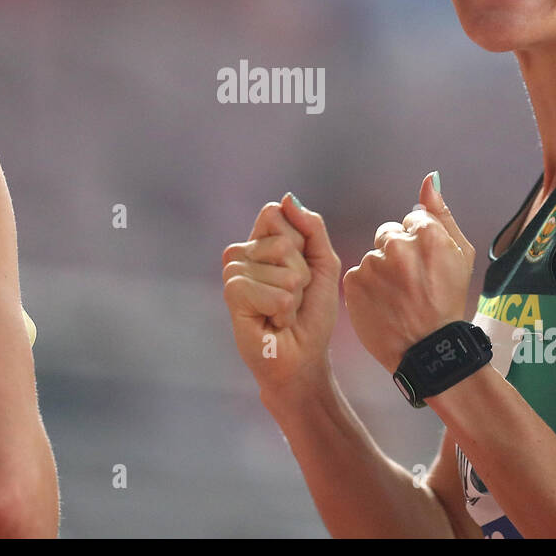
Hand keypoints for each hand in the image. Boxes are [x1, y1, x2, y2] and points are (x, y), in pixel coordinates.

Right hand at [222, 193, 341, 396]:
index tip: (302, 269)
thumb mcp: (323, 264)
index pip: (275, 213)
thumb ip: (311, 228)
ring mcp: (234, 274)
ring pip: (281, 268)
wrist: (302, 357)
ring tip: (283, 311)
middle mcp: (242, 253)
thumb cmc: (312, 313)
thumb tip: (286, 198)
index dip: (300, 242)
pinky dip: (283, 310)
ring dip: (294, 296)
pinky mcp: (232, 296)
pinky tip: (273, 321)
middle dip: (301, 273)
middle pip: (283, 241)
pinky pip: (272, 292)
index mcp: (261, 240)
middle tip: (294, 296)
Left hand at [342, 173, 475, 373]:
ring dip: (381, 272)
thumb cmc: (450, 303)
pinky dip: (367, 288)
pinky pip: (357, 274)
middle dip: (397, 254)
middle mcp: (397, 245)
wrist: (430, 351)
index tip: (426, 268)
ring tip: (397, 298)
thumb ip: (442, 214)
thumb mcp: (461, 255)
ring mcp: (373, 264)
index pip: (413, 221)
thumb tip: (431, 179)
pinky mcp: (353, 283)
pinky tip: (382, 305)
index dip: (420, 245)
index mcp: (427, 235)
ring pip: (373, 256)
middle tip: (410, 284)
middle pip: (389, 235)